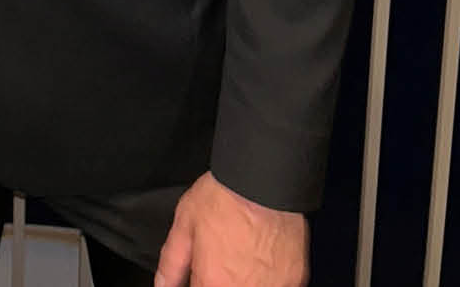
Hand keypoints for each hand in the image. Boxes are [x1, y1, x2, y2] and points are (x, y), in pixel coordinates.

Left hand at [156, 172, 306, 286]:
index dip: (200, 284)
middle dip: (221, 282)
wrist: (262, 183)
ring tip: (241, 257)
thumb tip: (163, 285)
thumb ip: (172, 264)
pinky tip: (260, 260)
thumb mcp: (184, 225)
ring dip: (245, 282)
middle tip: (222, 262)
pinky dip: (267, 280)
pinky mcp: (296, 281)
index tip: (201, 275)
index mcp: (215, 283)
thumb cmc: (223, 200)